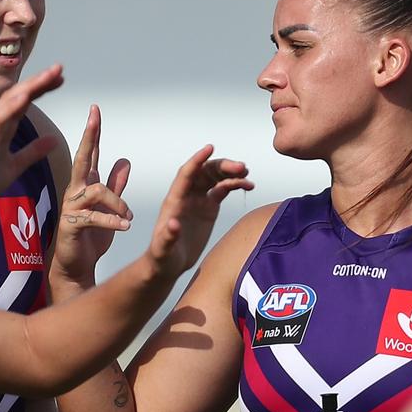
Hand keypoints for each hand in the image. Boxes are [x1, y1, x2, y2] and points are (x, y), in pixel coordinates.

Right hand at [0, 65, 64, 208]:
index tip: (60, 79)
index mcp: (4, 128)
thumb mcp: (15, 166)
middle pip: (20, 95)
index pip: (25, 103)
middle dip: (40, 82)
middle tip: (60, 68)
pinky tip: (25, 95)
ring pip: (10, 101)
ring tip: (49, 74)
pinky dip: (11, 106)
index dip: (42, 90)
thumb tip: (53, 140)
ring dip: (30, 86)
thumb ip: (32, 152)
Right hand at [49, 105, 131, 287]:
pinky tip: (125, 226)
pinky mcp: (72, 225)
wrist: (75, 266)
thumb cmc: (90, 236)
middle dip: (89, 137)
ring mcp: (72, 208)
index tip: (95, 109)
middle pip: (82, 159)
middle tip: (94, 117)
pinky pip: (93, 217)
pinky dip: (112, 221)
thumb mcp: (109, 208)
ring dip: (117, 202)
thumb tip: (125, 160)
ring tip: (128, 216)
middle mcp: (75, 191)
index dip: (93, 132)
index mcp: (85, 185)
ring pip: (96, 190)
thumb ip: (115, 184)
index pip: (89, 154)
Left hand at [146, 145, 251, 278]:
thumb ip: (168, 236)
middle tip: (241, 167)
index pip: (186, 174)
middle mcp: (186, 195)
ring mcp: (198, 199)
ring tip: (247, 173)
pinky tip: (248, 185)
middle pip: (205, 172)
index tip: (210, 148)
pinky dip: (235, 184)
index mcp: (174, 200)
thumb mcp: (163, 248)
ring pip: (216, 178)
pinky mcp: (208, 207)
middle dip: (222, 166)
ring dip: (231, 172)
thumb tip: (173, 224)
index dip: (197, 160)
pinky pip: (223, 189)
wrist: (169, 263)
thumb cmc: (162, 256)